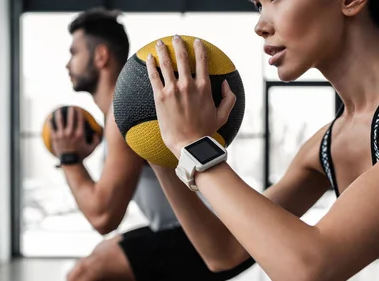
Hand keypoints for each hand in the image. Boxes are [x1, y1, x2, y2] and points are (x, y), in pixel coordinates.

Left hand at [51, 107, 100, 159]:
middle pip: (70, 118)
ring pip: (60, 121)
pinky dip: (51, 123)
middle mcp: (70, 133)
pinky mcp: (55, 138)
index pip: (79, 120)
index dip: (79, 113)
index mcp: (79, 134)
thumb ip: (96, 141)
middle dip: (71, 111)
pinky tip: (50, 119)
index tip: (78, 109)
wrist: (70, 162)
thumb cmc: (81, 156)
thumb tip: (96, 134)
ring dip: (59, 114)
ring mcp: (62, 135)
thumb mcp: (91, 149)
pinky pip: (52, 128)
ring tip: (59, 110)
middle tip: (70, 107)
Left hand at [146, 36, 235, 157]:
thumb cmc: (206, 132)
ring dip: (163, 50)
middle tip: (176, 38)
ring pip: (166, 64)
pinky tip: (149, 58)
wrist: (188, 145)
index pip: (202, 60)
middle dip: (179, 44)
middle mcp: (188, 85)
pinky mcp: (160, 98)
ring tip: (160, 43)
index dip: (199, 48)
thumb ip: (229, 98)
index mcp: (204, 87)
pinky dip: (151, 65)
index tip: (196, 41)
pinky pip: (153, 76)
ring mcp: (173, 90)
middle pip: (182, 58)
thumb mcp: (223, 115)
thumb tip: (226, 84)